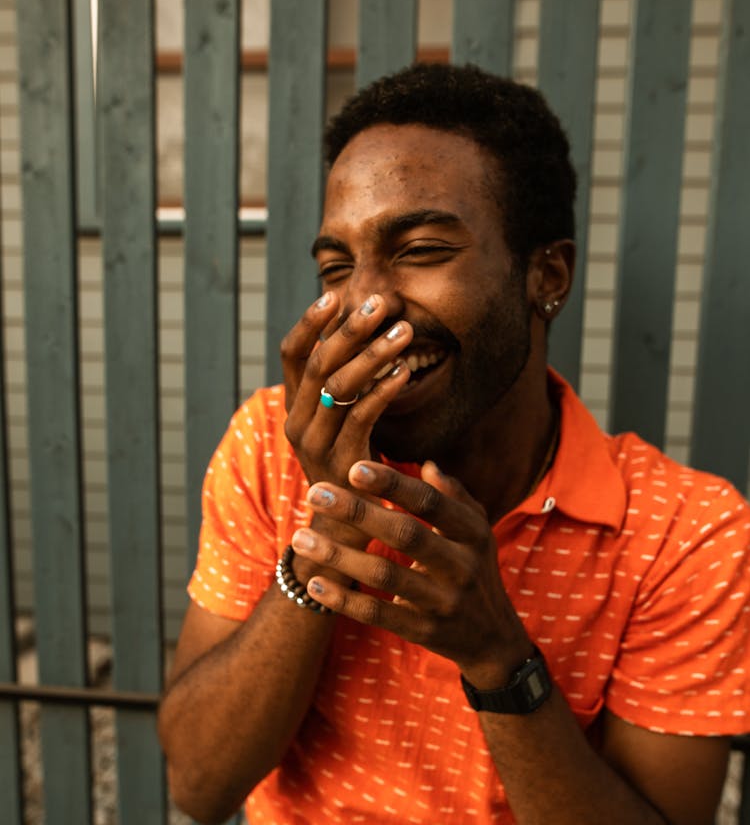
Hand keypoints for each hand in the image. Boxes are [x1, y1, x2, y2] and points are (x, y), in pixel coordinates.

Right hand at [282, 291, 412, 491]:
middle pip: (318, 364)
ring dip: (374, 354)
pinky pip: (361, 418)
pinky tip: (405, 373)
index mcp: (293, 409)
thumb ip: (343, 387)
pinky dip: (383, 390)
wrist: (344, 529)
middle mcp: (297, 424)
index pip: (291, 355)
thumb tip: (363, 335)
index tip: (334, 295)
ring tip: (405, 332)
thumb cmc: (351, 466)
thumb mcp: (339, 424)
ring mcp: (316, 446)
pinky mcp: (342, 463)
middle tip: (382, 304)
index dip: (309, 323)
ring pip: (339, 388)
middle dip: (350, 330)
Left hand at [290, 459, 532, 682]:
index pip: (429, 502)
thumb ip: (453, 497)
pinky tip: (314, 583)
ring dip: (339, 555)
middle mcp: (461, 566)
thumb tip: (427, 464)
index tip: (353, 468)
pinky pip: (377, 612)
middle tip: (314, 492)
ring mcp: (442, 601)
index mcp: (473, 533)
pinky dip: (343, 599)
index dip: (392, 484)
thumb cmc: (475, 569)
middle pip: (404, 533)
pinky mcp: (422, 630)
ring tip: (299, 538)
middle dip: (357, 512)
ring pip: (384, 574)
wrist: (493, 638)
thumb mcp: (476, 532)